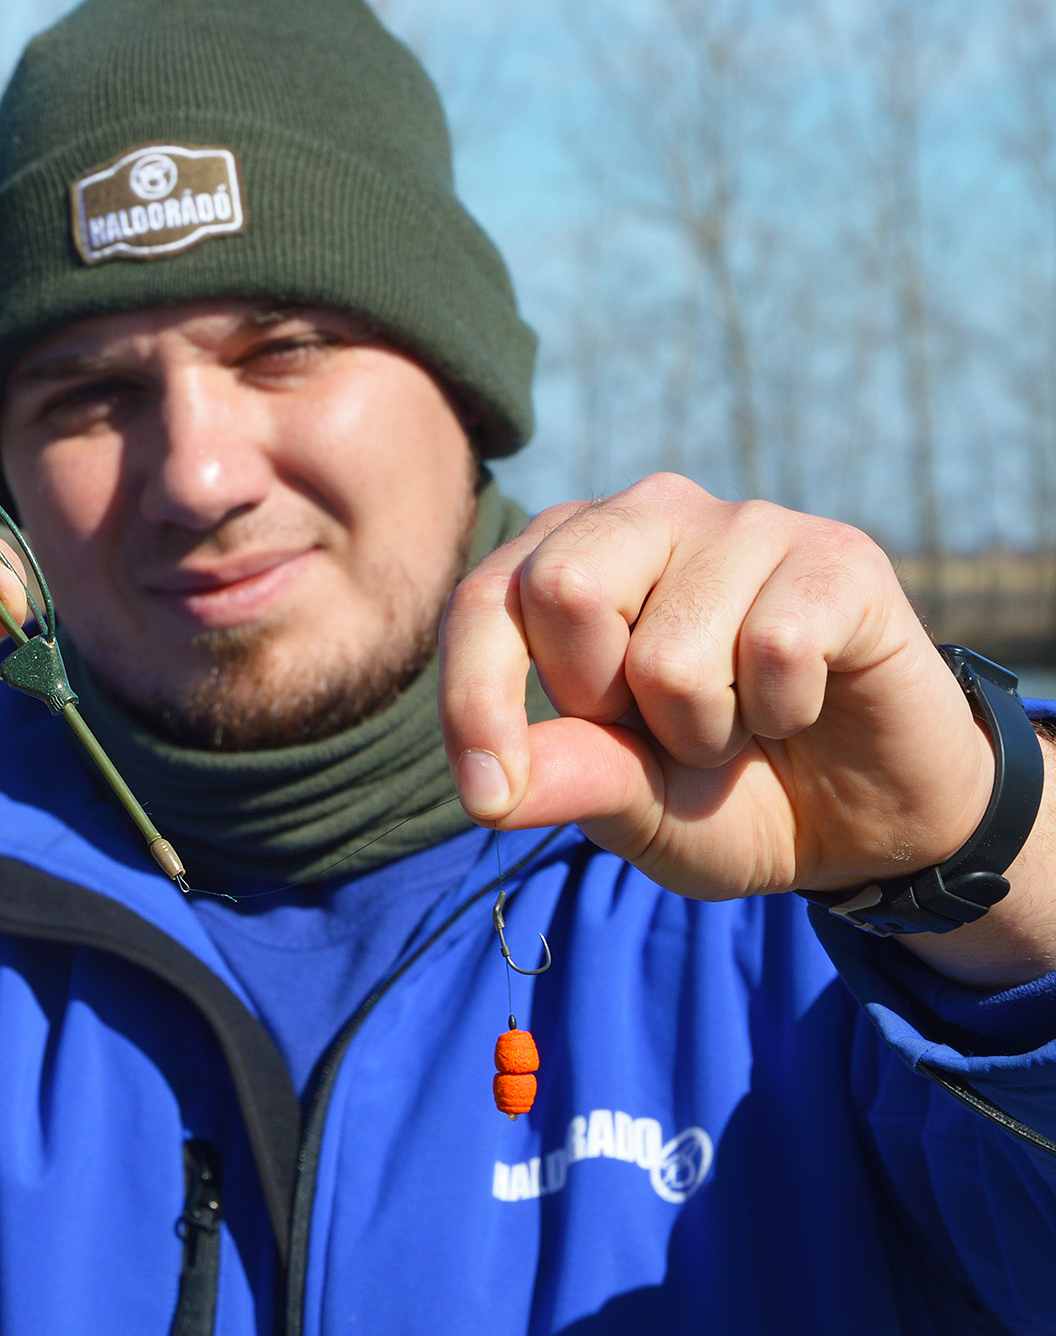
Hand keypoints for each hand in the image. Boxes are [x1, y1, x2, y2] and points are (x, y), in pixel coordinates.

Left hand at [439, 473, 1002, 904]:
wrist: (861, 819)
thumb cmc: (719, 793)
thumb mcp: (626, 804)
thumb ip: (563, 779)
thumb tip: (490, 795)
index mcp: (565, 557)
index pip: (483, 602)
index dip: (474, 701)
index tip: (488, 798)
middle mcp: (646, 516)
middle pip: (562, 588)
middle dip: (603, 703)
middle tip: (658, 725)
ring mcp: (744, 524)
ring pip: (670, 652)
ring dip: (704, 730)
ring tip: (740, 720)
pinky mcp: (836, 555)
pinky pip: (776, 647)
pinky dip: (783, 710)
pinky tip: (799, 703)